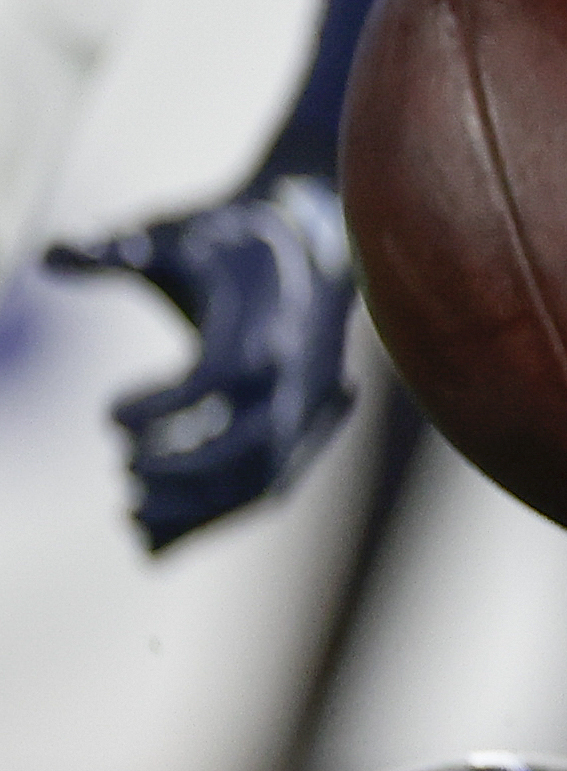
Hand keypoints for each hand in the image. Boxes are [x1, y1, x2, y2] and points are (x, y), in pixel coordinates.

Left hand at [39, 175, 361, 551]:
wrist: (313, 242)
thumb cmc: (229, 241)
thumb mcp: (173, 237)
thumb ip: (116, 250)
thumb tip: (49, 256)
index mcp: (266, 322)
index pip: (221, 379)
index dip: (166, 408)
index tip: (108, 415)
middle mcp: (299, 373)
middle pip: (254, 444)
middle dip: (184, 473)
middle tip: (123, 473)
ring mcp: (311, 407)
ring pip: (266, 480)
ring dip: (200, 507)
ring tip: (131, 516)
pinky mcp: (308, 429)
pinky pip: (268, 485)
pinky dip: (216, 512)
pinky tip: (160, 533)